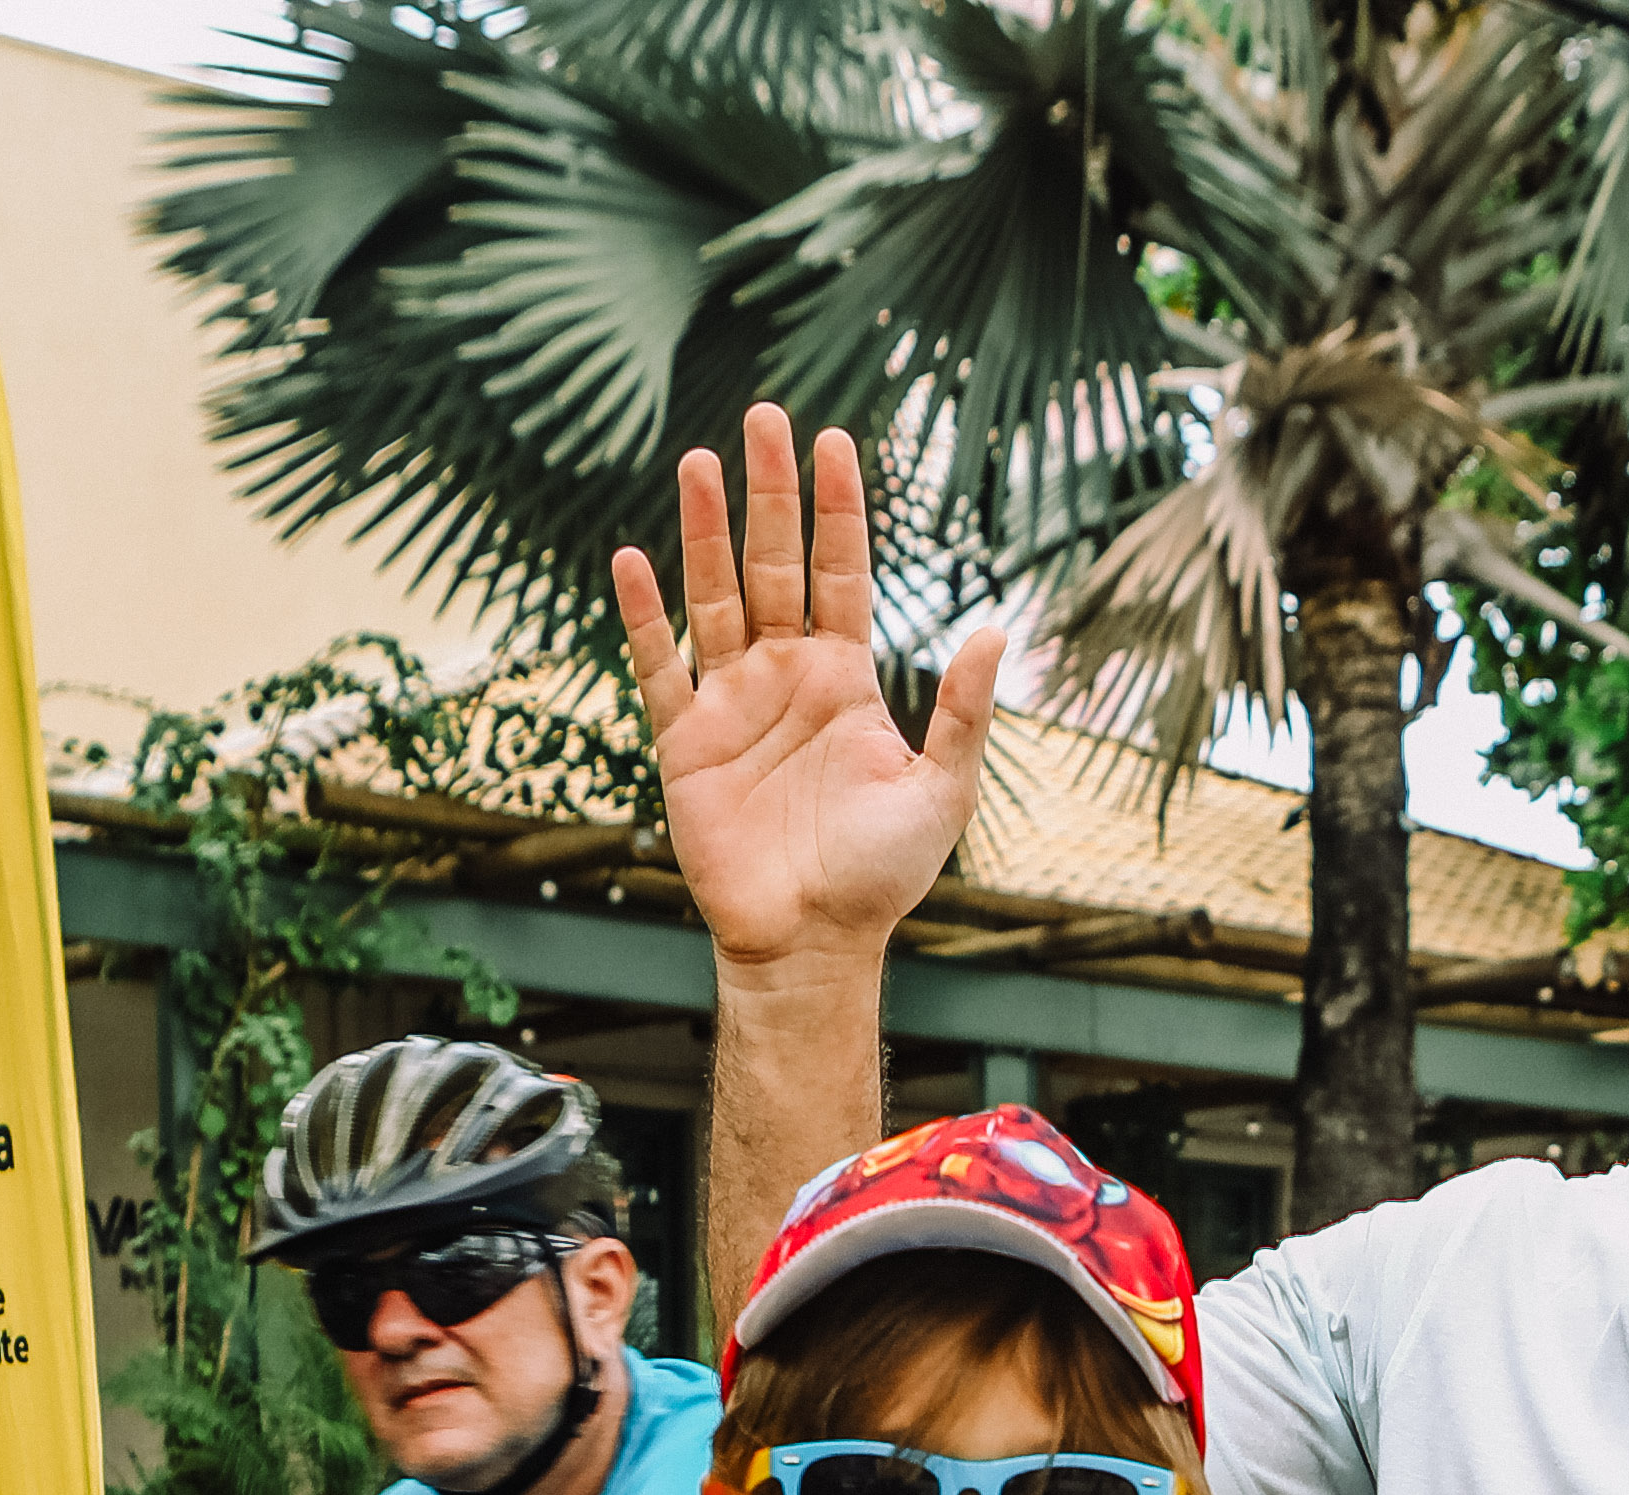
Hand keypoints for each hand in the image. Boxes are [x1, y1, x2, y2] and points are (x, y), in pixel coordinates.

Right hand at [615, 407, 1002, 976]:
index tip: (832, 441)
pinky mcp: (684, 742)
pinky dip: (642, 617)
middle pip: (774, 562)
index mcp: (845, 676)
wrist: (810, 942)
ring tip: (697, 462)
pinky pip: (658, 667)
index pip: (841, 571)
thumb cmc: (880, 875)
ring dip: (703, 532)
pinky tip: (632, 561)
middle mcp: (785, 675)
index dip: (837, 509)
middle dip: (768, 493)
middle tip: (762, 417)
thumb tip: (996, 629)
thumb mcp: (942, 789)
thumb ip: (965, 711)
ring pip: (714, 596)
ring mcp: (732, 703)